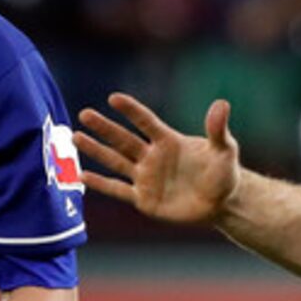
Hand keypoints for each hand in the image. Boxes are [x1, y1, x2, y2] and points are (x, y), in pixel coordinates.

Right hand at [76, 93, 240, 225]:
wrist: (221, 203)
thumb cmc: (224, 173)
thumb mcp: (225, 150)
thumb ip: (217, 129)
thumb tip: (221, 104)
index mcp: (169, 141)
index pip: (146, 122)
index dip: (131, 110)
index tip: (113, 98)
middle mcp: (152, 156)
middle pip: (123, 139)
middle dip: (104, 128)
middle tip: (84, 114)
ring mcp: (145, 177)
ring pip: (115, 161)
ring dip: (96, 150)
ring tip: (76, 137)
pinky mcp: (143, 199)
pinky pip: (118, 189)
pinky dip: (100, 184)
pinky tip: (82, 175)